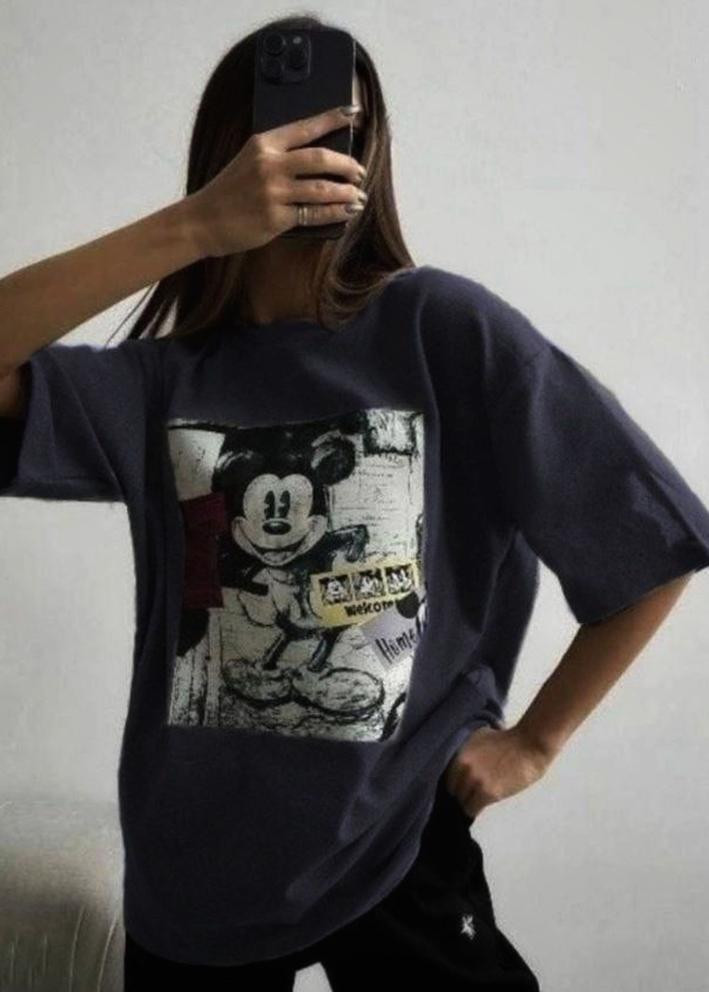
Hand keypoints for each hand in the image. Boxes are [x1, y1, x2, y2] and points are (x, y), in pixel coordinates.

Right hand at [182, 105, 366, 258]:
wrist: (203, 221)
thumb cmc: (229, 192)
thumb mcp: (248, 162)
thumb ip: (278, 157)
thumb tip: (318, 162)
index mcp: (263, 143)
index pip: (305, 127)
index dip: (332, 119)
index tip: (353, 114)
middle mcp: (269, 164)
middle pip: (320, 158)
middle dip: (346, 165)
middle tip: (359, 171)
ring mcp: (273, 192)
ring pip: (322, 188)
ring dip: (346, 191)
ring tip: (358, 194)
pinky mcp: (276, 218)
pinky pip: (314, 214)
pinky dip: (336, 213)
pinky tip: (347, 211)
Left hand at [443, 724, 555, 820]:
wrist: (529, 744)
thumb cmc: (507, 740)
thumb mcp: (478, 738)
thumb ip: (465, 753)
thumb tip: (458, 766)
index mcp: (459, 753)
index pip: (447, 778)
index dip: (454, 784)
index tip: (459, 788)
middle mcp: (463, 767)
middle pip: (453, 791)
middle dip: (460, 794)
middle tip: (469, 796)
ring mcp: (474, 780)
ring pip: (461, 802)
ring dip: (468, 803)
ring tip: (475, 802)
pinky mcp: (488, 793)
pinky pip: (472, 809)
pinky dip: (474, 810)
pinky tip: (480, 806)